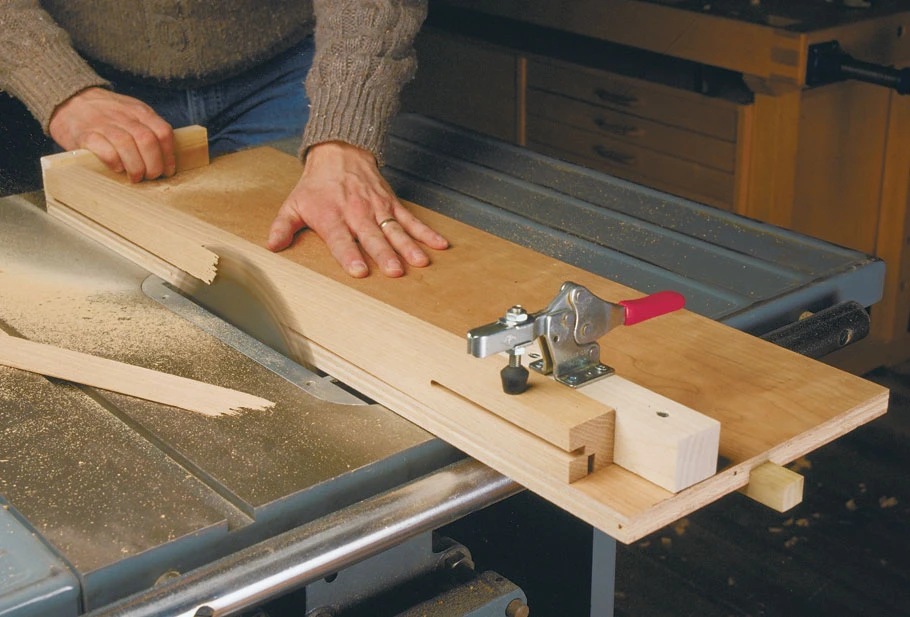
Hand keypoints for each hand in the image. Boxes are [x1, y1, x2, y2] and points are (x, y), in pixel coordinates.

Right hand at [48, 87, 175, 182]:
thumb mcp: (132, 112)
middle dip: (154, 165)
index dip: (169, 155)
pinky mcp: (86, 135)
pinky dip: (115, 162)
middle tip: (151, 176)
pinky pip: (105, 150)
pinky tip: (117, 168)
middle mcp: (123, 116)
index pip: (163, 132)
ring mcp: (103, 124)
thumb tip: (167, 158)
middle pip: (147, 141)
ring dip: (136, 167)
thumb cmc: (106, 114)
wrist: (69, 100)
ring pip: (127, 145)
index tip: (168, 170)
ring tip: (136, 177)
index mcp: (139, 111)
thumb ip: (148, 128)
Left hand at [266, 141, 448, 277]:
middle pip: (372, 237)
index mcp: (332, 216)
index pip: (341, 239)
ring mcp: (377, 209)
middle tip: (395, 271)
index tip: (359, 270)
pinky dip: (426, 232)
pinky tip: (439, 245)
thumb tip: (272, 246)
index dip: (349, 255)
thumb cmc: (316, 184)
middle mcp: (357, 213)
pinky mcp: (392, 204)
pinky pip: (411, 220)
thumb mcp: (293, 203)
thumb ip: (283, 226)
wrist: (339, 151)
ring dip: (408, 247)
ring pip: (395, 230)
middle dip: (384, 255)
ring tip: (420, 262)